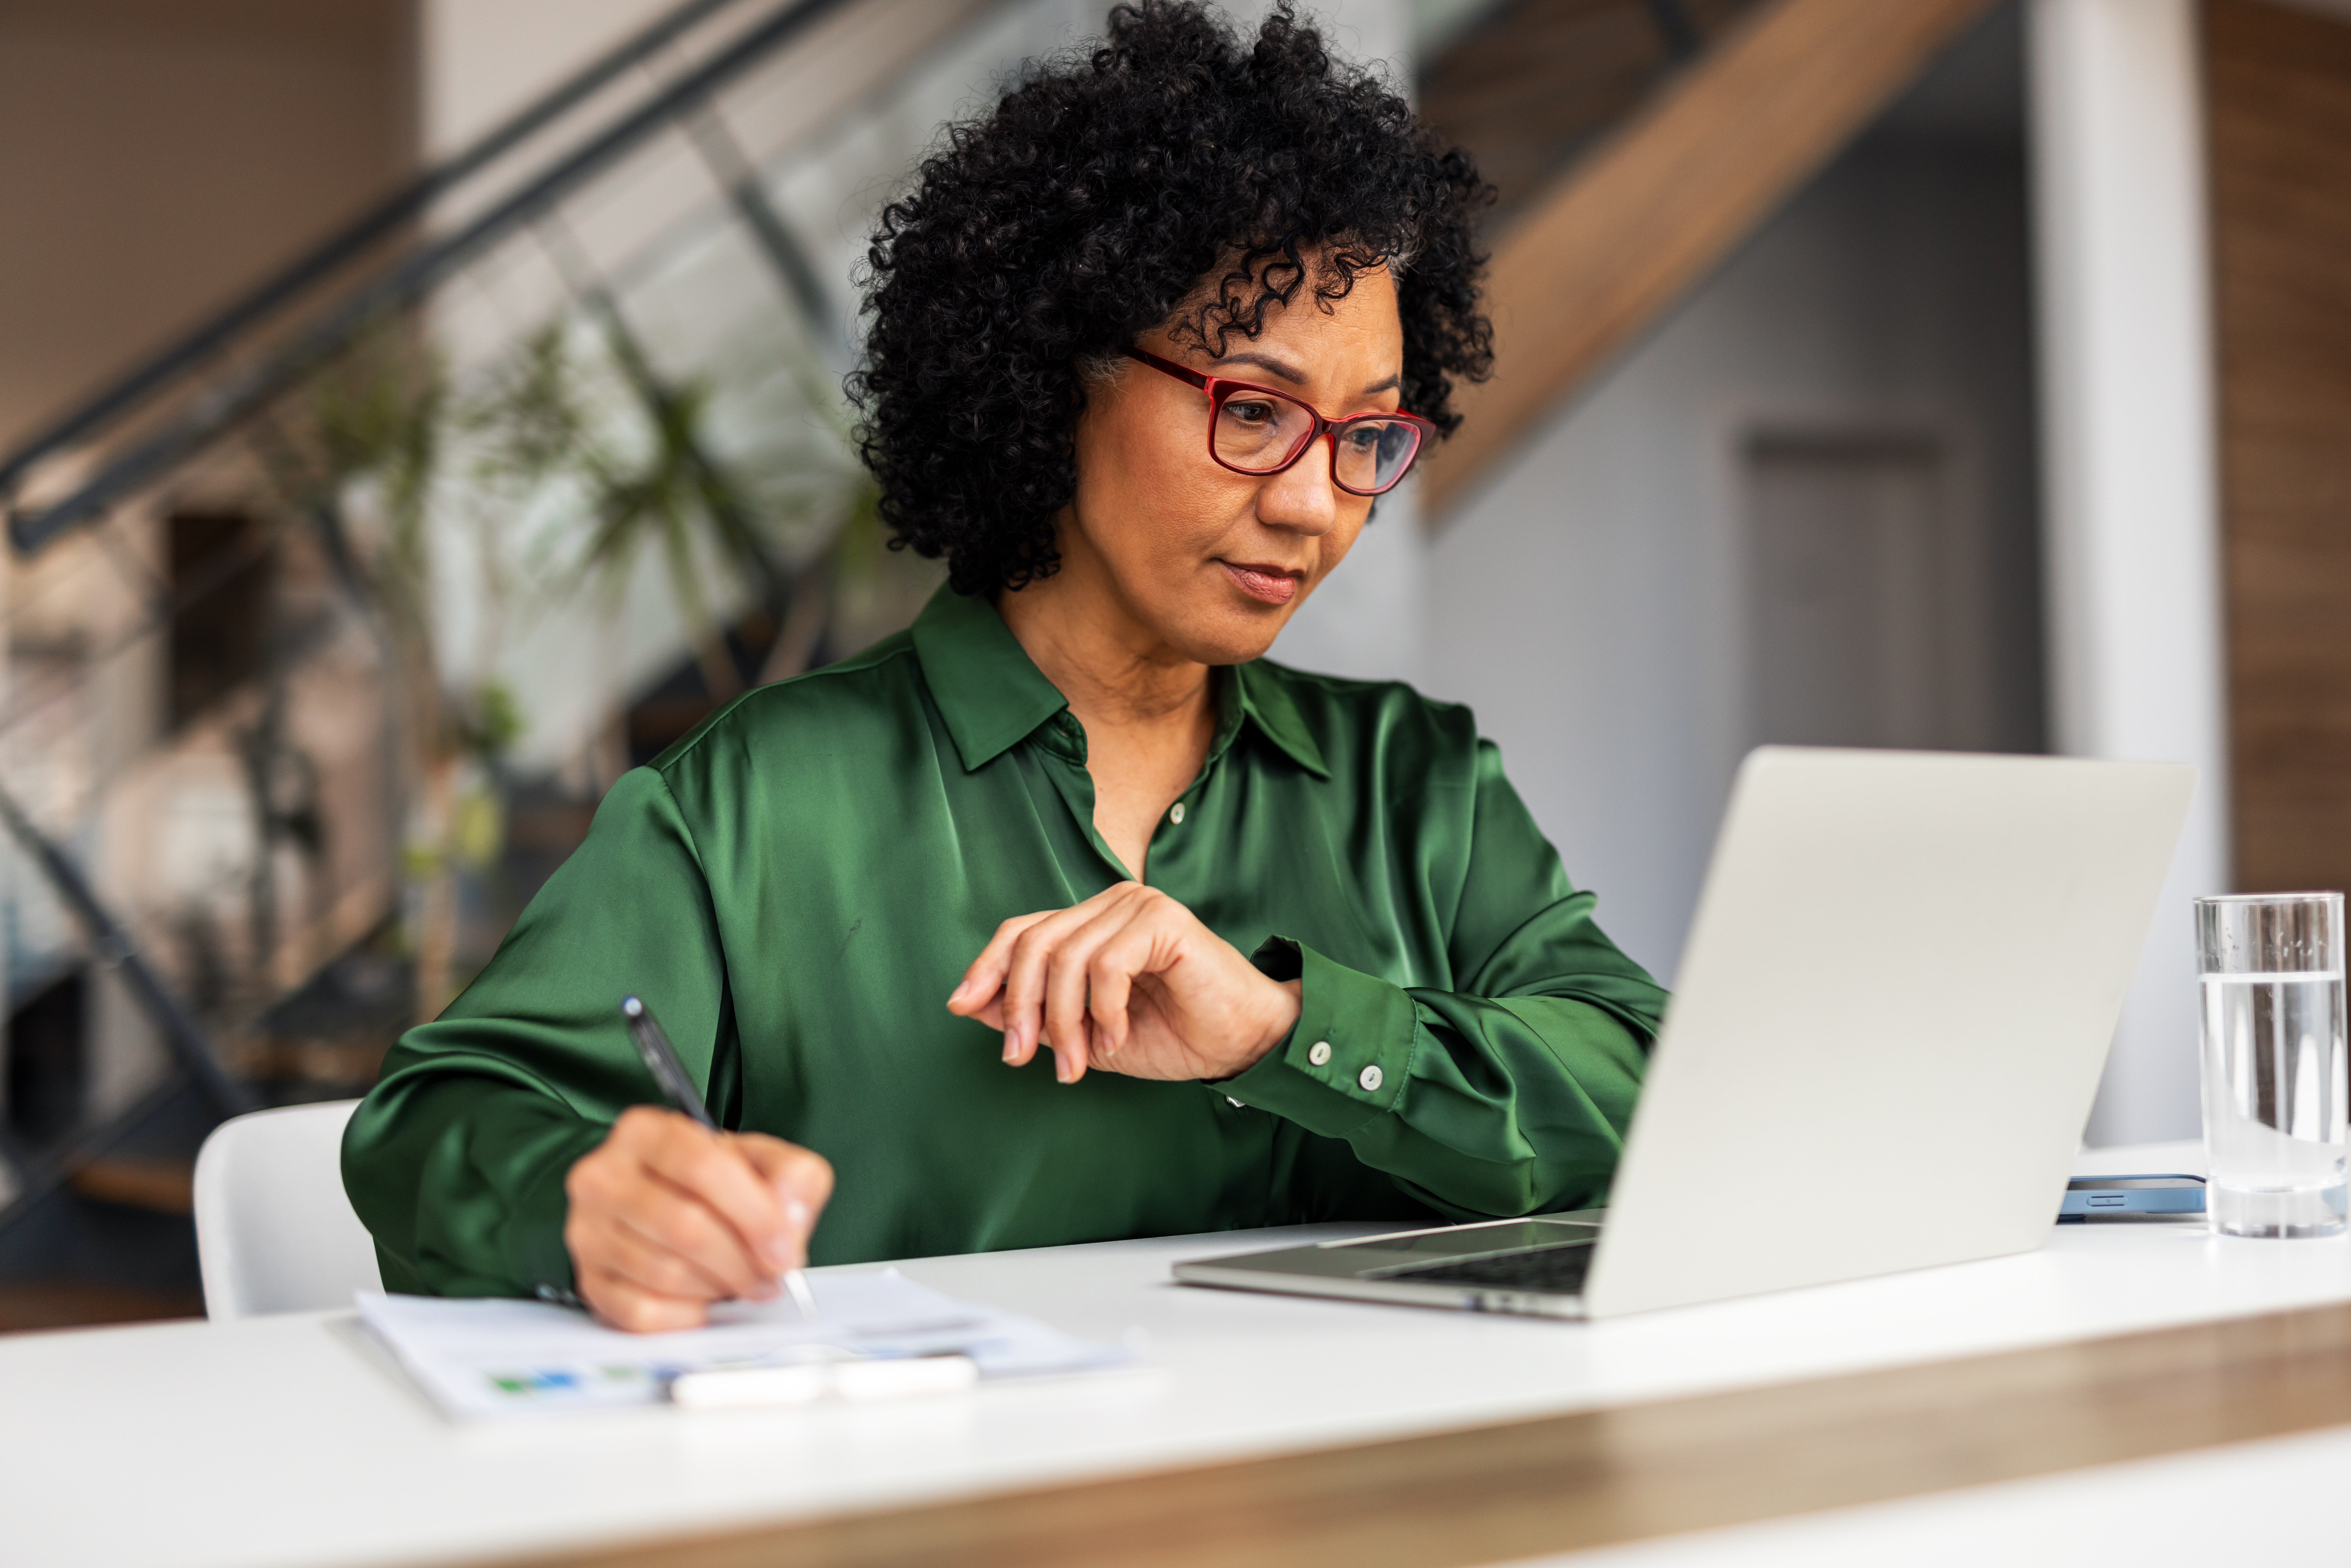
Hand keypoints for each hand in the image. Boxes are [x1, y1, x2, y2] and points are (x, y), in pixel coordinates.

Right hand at [563, 1106, 833, 1332]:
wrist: (660, 1201)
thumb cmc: (712, 1182)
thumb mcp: (763, 1160)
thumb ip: (792, 1178)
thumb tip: (789, 1221)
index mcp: (646, 1131)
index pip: (703, 1168)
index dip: (754, 1216)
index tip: (785, 1250)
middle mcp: (603, 1176)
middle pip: (684, 1228)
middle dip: (742, 1262)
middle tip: (771, 1276)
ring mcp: (587, 1230)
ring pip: (665, 1274)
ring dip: (718, 1287)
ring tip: (740, 1280)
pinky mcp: (588, 1279)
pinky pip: (641, 1312)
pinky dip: (685, 1314)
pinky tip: (702, 1297)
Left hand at [946, 882, 1301, 1083]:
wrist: (1240, 1042)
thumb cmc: (1172, 1034)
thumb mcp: (1084, 1033)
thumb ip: (1034, 1013)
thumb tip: (968, 1003)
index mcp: (1093, 922)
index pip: (1022, 931)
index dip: (986, 967)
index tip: (960, 1006)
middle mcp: (1112, 903)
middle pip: (1035, 942)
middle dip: (1020, 1006)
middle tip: (1022, 1056)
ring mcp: (1138, 906)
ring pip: (1066, 958)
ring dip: (1063, 1021)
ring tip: (1077, 1062)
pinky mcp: (1163, 921)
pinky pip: (1107, 964)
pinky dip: (1104, 1011)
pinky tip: (1117, 1038)